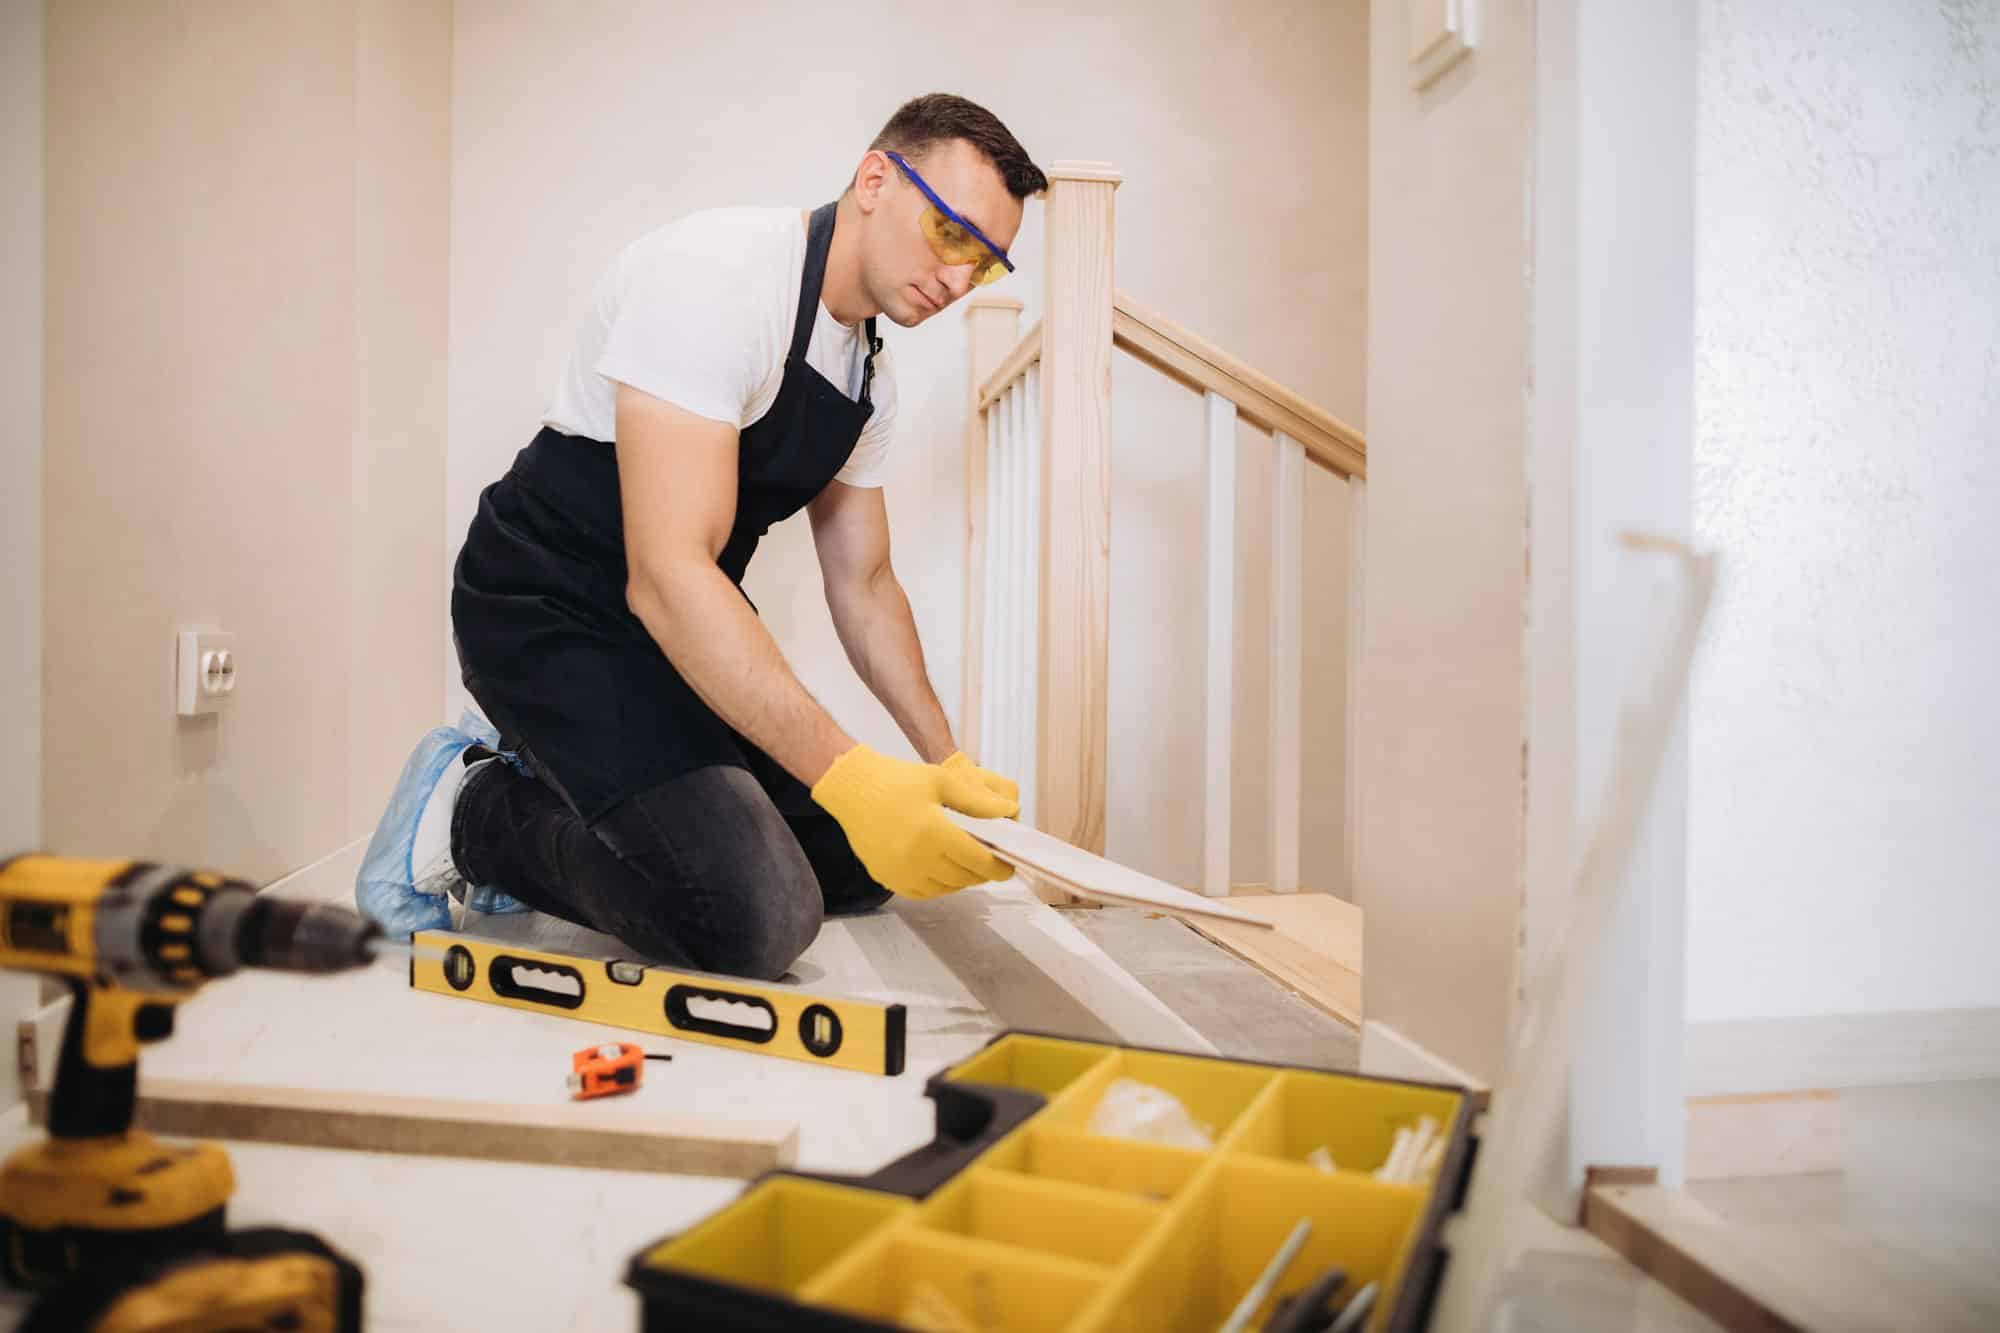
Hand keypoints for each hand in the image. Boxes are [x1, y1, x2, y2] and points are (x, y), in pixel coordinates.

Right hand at [811, 745, 1017, 899]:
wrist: (853, 790)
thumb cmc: (897, 780)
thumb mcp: (942, 781)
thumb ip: (977, 802)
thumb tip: (1010, 811)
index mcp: (934, 833)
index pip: (978, 861)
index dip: (998, 867)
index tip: (1008, 867)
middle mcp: (917, 858)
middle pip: (964, 877)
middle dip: (982, 873)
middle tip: (991, 863)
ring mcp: (900, 872)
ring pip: (945, 888)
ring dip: (961, 880)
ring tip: (967, 864)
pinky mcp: (887, 878)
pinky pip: (922, 892)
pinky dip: (938, 885)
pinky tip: (943, 869)